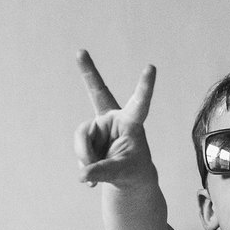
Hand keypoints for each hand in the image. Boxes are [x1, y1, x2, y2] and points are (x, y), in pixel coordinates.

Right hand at [73, 49, 157, 190]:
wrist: (127, 177)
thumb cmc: (133, 171)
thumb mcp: (121, 173)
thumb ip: (103, 172)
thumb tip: (83, 174)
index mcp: (132, 122)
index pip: (140, 102)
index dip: (145, 86)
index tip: (151, 67)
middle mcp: (114, 118)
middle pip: (97, 91)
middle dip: (88, 72)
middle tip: (80, 51)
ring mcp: (99, 125)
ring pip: (82, 135)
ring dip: (86, 157)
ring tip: (97, 170)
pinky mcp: (89, 134)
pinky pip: (78, 146)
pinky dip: (84, 163)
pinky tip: (91, 176)